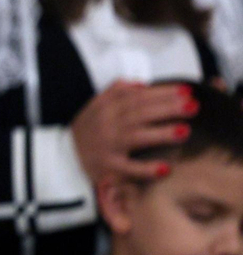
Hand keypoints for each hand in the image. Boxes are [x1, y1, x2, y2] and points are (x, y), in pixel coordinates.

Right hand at [70, 81, 193, 184]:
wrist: (63, 157)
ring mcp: (107, 146)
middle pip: (140, 113)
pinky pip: (128, 169)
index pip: (136, 96)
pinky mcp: (107, 168)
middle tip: (193, 106)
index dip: (161, 92)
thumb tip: (141, 84)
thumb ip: (115, 92)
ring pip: (135, 137)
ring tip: (185, 131)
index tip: (185, 90)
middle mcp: (106, 125)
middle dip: (168, 108)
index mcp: (105, 108)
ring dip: (160, 134)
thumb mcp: (94, 106)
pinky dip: (145, 170)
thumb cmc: (87, 130)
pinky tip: (165, 168)